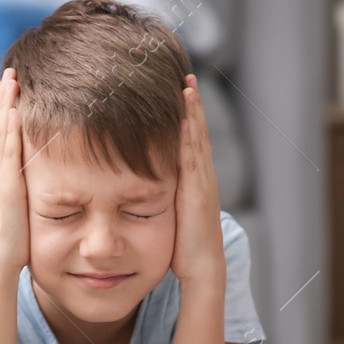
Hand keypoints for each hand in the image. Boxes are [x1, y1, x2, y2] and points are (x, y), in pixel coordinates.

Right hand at [0, 68, 29, 276]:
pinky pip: (5, 151)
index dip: (0, 109)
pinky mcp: (2, 185)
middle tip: (9, 73)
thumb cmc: (11, 240)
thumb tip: (31, 176)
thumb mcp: (16, 205)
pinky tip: (14, 110)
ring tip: (10, 81)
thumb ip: (20, 187)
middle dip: (0, 98)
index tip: (8, 87)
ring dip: (3, 105)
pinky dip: (7, 129)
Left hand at [170, 75, 225, 287]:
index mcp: (194, 179)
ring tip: (187, 85)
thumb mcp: (169, 211)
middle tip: (186, 75)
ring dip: (193, 112)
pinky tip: (184, 118)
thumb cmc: (182, 247)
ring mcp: (202, 183)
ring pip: (197, 140)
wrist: (202, 269)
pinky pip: (193, 159)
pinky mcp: (197, 193)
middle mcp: (201, 176)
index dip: (186, 113)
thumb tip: (141, 179)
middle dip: (191, 103)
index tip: (179, 87)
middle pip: (196, 131)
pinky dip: (190, 137)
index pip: (190, 138)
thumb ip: (159, 192)